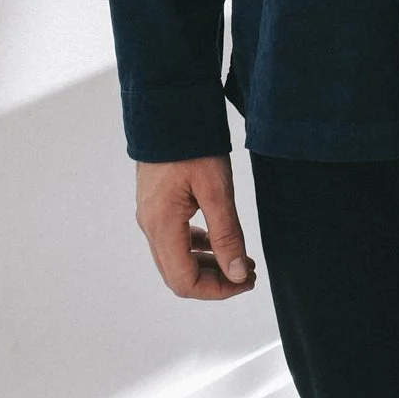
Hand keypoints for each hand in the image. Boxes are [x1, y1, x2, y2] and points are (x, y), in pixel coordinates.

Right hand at [136, 154, 259, 299]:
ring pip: (175, 258)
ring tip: (240, 258)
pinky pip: (172, 239)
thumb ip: (227, 235)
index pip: (185, 282)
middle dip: (215, 280)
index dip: (218, 290)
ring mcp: (150, 214)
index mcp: (161, 226)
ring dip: (207, 265)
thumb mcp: (216, 189)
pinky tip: (216, 238)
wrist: (168, 107)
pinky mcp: (155, 203)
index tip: (248, 280)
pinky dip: (196, 247)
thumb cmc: (192, 144)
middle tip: (249, 273)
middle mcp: (150, 225)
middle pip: (178, 276)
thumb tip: (238, 274)